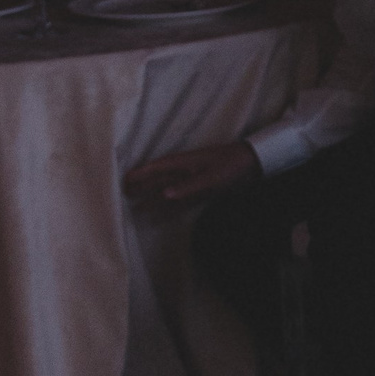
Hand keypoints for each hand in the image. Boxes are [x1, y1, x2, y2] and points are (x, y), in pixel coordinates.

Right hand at [123, 140, 259, 209]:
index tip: (122, 181)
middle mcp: (183, 170)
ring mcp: (191, 180)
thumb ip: (187, 187)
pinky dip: (169, 205)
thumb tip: (163, 195)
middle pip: (156, 179)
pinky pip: (179, 199)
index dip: (138, 174)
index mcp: (182, 163)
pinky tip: (161, 212)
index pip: (154, 168)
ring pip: (165, 190)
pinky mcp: (200, 189)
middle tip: (122, 194)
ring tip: (135, 205)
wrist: (252, 165)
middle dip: (140, 186)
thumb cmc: (230, 166)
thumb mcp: (210, 178)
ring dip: (151, 197)